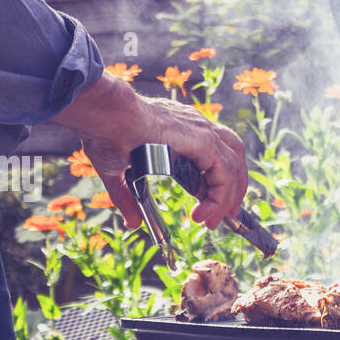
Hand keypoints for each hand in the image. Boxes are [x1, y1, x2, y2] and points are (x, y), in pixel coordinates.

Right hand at [52, 74, 246, 230]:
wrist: (105, 116)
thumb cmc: (105, 133)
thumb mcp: (118, 173)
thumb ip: (129, 199)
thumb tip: (133, 223)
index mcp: (182, 128)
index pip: (214, 152)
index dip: (217, 181)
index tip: (207, 207)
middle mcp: (197, 126)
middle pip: (233, 155)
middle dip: (234, 188)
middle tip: (227, 215)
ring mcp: (202, 130)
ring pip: (233, 166)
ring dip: (229, 197)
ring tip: (216, 220)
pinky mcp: (203, 140)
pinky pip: (224, 174)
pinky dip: (219, 197)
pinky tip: (202, 214)